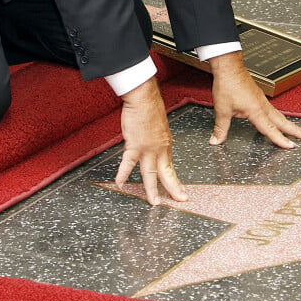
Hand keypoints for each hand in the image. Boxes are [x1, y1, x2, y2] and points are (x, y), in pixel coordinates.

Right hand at [115, 77, 187, 205]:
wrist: (144, 98)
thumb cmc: (150, 108)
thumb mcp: (159, 126)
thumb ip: (157, 138)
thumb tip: (154, 142)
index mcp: (165, 144)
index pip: (170, 167)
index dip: (175, 180)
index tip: (180, 191)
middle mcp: (159, 149)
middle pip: (166, 173)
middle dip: (173, 189)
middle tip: (179, 200)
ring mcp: (148, 149)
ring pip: (150, 174)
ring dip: (151, 189)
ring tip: (153, 202)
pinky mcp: (135, 145)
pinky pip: (128, 163)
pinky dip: (123, 174)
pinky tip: (120, 184)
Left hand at [208, 51, 300, 147]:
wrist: (229, 67)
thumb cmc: (227, 85)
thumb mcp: (222, 109)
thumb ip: (221, 127)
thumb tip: (216, 140)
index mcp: (256, 110)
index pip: (270, 129)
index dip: (280, 139)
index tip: (291, 146)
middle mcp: (262, 105)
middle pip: (281, 121)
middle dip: (294, 130)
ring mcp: (261, 100)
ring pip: (278, 114)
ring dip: (287, 123)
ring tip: (296, 130)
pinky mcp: (258, 96)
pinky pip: (272, 109)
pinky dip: (278, 116)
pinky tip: (275, 118)